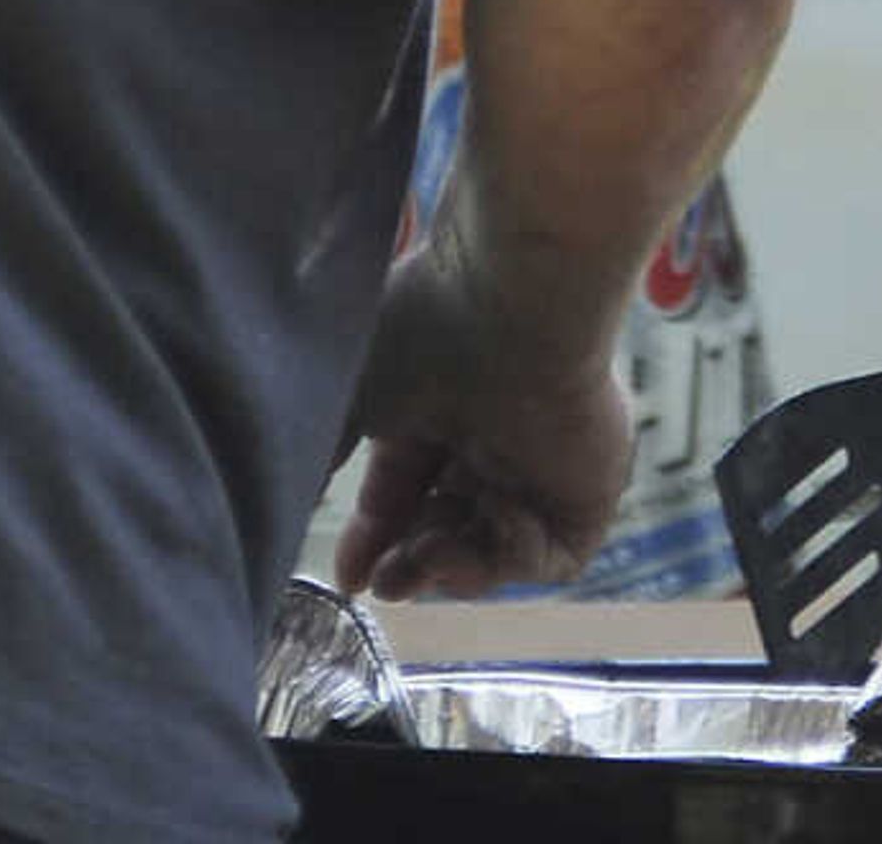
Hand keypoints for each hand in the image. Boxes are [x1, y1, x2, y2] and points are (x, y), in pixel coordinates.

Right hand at [328, 247, 633, 601]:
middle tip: (386, 584)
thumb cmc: (425, 329)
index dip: (374, 541)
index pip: (404, 494)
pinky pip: (558, 553)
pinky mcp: (592, 482)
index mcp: (436, 408)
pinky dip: (519, 557)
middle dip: (411, 564)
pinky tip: (497, 517)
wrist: (513, 297)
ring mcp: (543, 461)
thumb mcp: (350, 394)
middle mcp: (490, 435)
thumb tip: (290, 503)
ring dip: (456, 569)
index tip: (347, 578)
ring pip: (497, 548)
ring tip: (429, 556)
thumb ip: (324, 454)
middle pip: (448, 526)